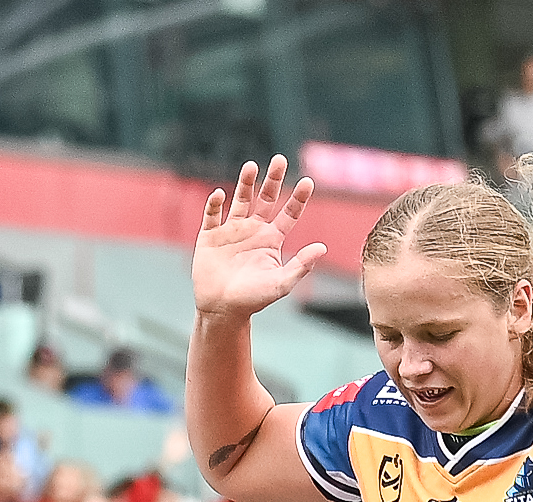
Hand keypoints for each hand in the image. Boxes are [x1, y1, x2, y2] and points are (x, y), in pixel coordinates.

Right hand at [192, 157, 324, 321]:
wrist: (222, 310)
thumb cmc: (253, 300)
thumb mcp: (280, 283)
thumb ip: (301, 266)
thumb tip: (322, 248)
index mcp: (272, 239)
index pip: (289, 213)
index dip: (298, 198)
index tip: (308, 182)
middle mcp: (253, 230)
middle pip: (266, 198)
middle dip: (273, 179)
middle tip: (280, 160)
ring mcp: (231, 231)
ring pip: (240, 200)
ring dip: (246, 183)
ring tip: (251, 167)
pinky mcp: (209, 237)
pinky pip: (212, 216)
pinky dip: (215, 204)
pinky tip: (220, 194)